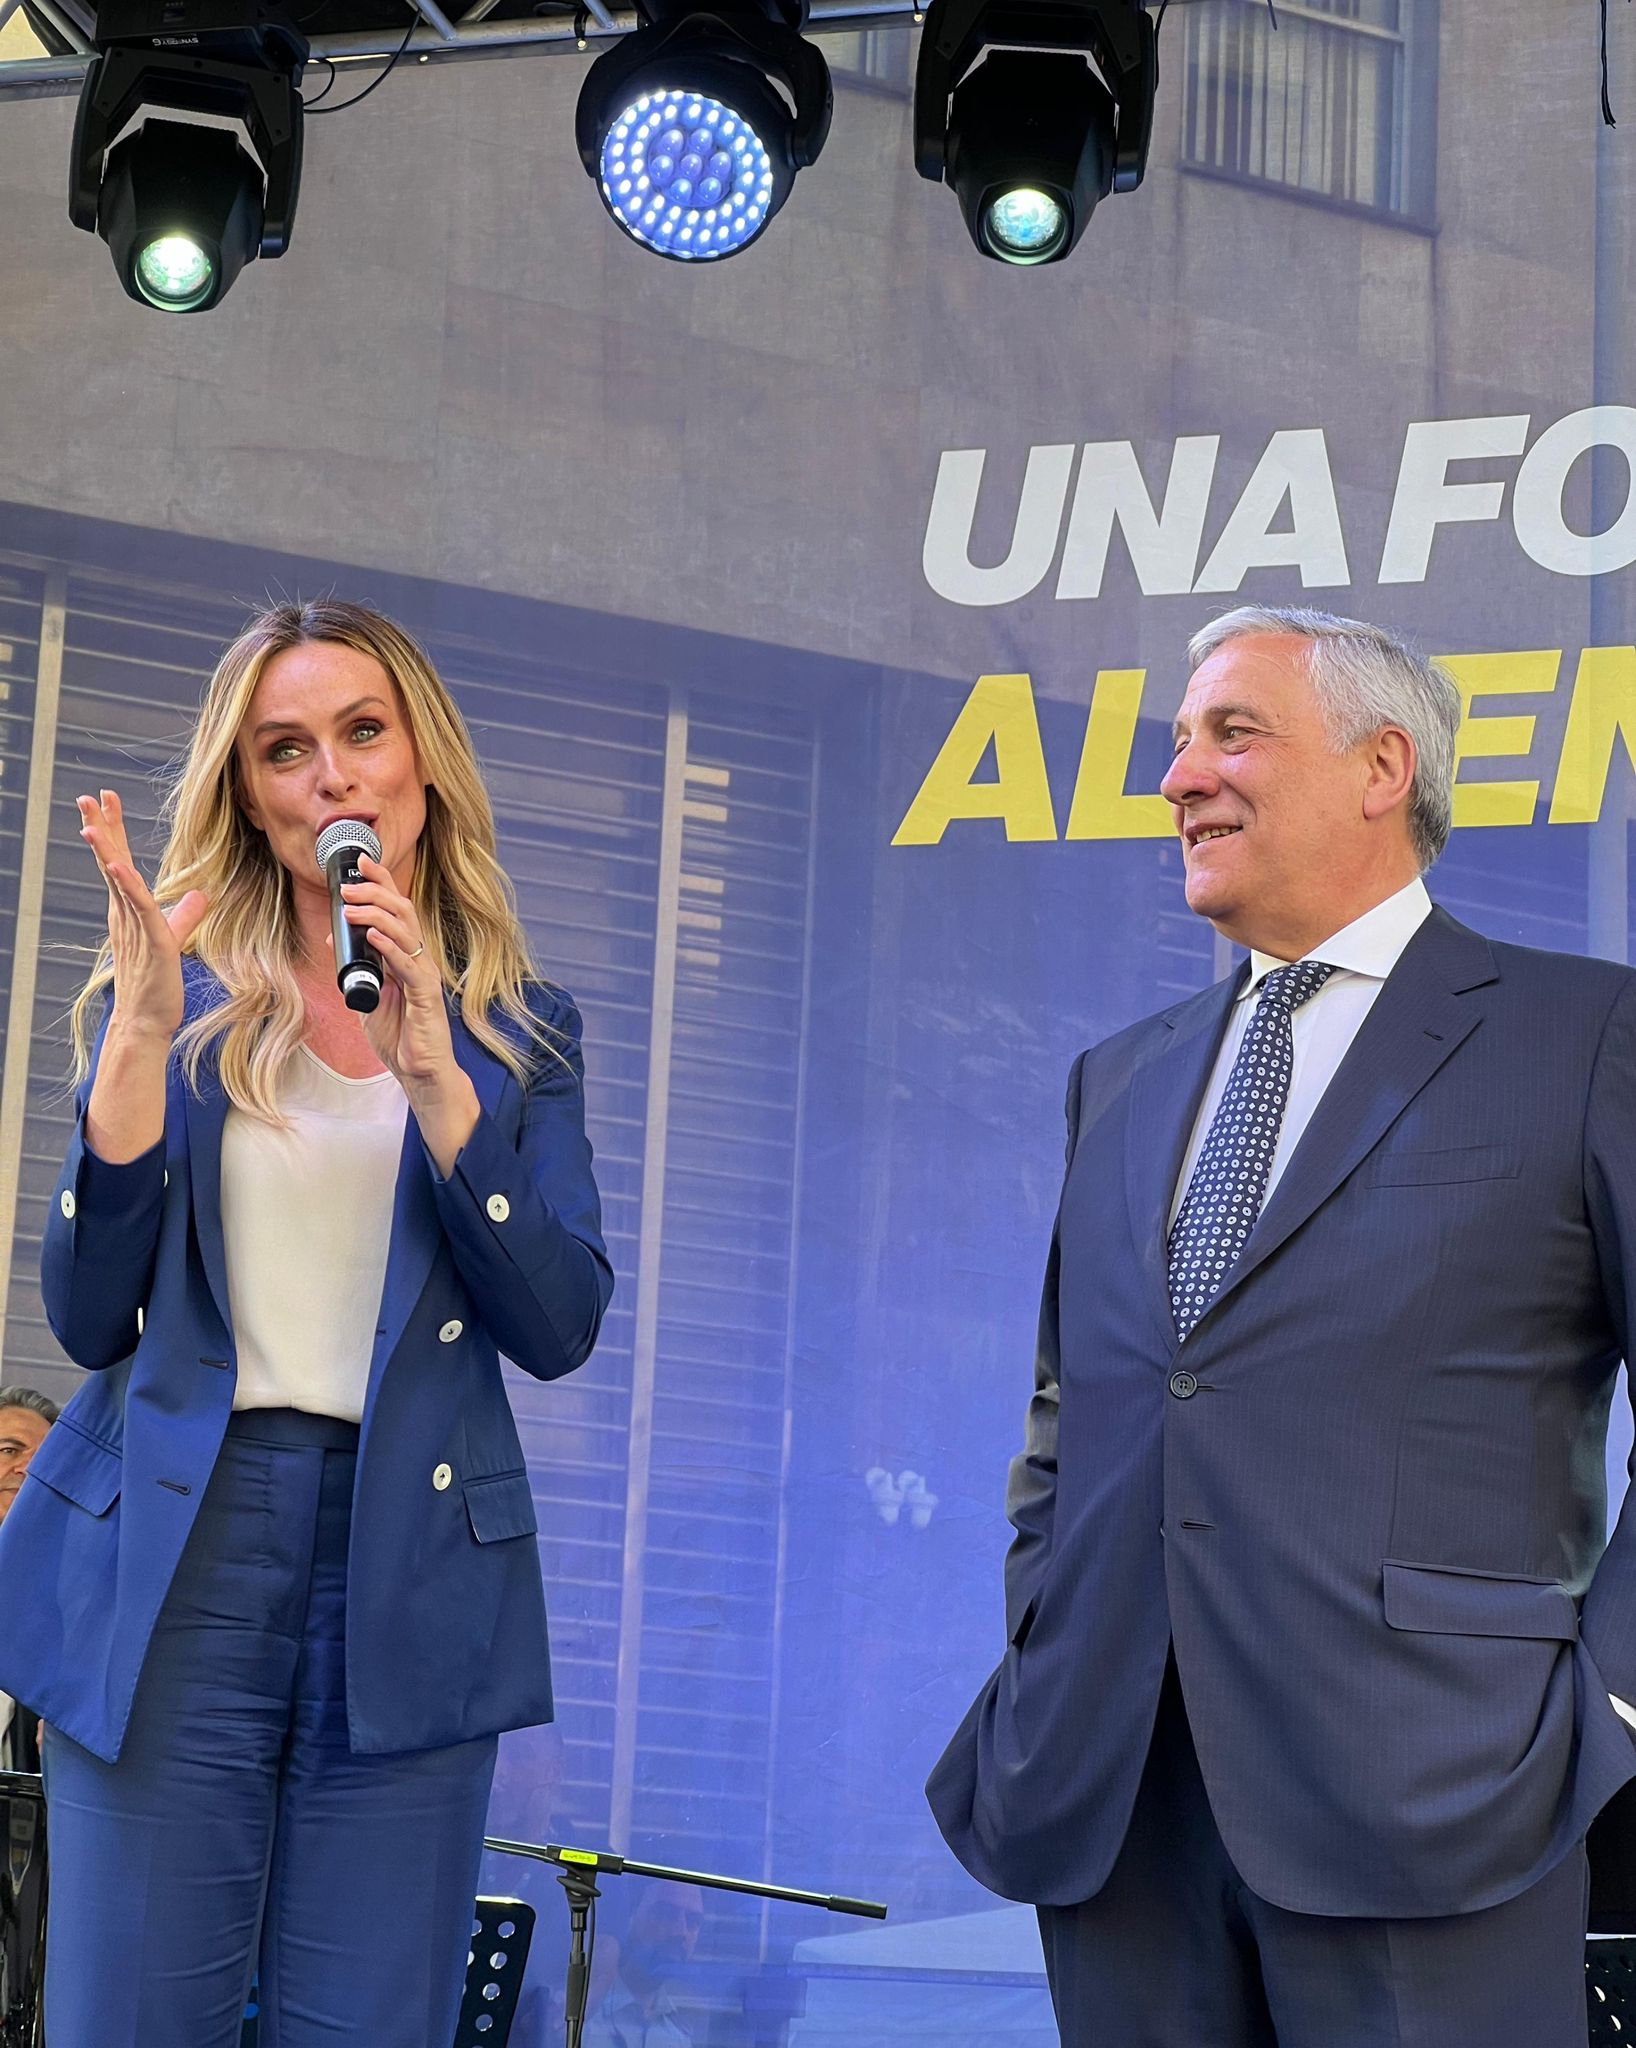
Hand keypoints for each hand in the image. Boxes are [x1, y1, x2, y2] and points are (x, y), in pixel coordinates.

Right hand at [78, 790, 208, 1041]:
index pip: (120, 863)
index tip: (106, 800)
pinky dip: (128, 887)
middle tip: (86, 796)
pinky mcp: (151, 943)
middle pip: (111, 863)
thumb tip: (201, 893)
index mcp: (129, 910)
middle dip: (101, 829)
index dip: (114, 831)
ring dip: (105, 852)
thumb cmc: (157, 984)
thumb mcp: (173, 938)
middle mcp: (125, 915)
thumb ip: (185, 914)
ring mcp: (135, 928)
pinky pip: (139, 909)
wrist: (147, 1022)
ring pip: (117, 882)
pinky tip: (119, 866)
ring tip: (90, 823)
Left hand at [337, 856, 478, 1174]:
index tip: (360, 862)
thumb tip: (335, 940)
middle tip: (348, 884)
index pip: (396, 909)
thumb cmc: (400, 1035)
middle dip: (376, 892)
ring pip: (406, 932)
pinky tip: (372, 936)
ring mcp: (425, 976)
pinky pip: (409, 966)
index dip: (380, 883)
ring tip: (351, 907)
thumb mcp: (369, 994)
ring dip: (376, 915)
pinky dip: (389, 948)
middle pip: (403, 911)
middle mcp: (420, 959)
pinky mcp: (426, 996)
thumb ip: (357, 968)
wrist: (420, 1071)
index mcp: (407, 955)